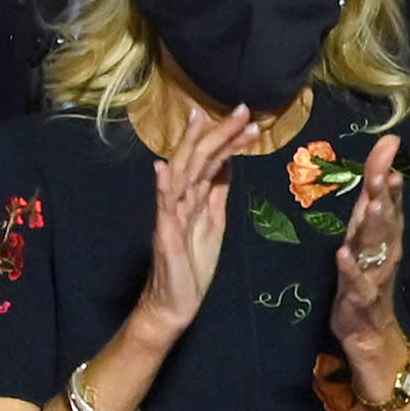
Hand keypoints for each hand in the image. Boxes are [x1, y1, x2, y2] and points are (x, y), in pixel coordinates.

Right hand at [134, 105, 257, 343]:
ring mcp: (170, 215)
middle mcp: (179, 199)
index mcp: (193, 197)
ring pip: (183, 174)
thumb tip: (228, 163)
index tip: (246, 117)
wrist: (174, 302)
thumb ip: (217, 193)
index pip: (209, 159)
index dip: (226, 138)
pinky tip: (163, 168)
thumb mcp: (213, 223)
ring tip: (209, 122)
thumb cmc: (192, 266)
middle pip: (197, 158)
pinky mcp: (165, 234)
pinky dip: (163, 186)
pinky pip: (163, 207)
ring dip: (196, 148)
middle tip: (242, 109)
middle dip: (219, 133)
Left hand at [331, 133, 407, 370]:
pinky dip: (350, 268)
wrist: (368, 333)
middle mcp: (382, 252)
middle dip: (385, 195)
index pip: (386, 199)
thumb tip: (380, 167)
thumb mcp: (363, 239)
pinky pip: (356, 282)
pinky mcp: (359, 299)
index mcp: (381, 236)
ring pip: (376, 247)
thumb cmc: (363, 279)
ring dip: (375, 226)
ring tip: (374, 205)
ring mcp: (373, 275)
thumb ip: (369, 205)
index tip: (390, 144)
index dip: (386, 172)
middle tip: (386, 172)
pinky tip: (343, 254)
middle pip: (384, 219)